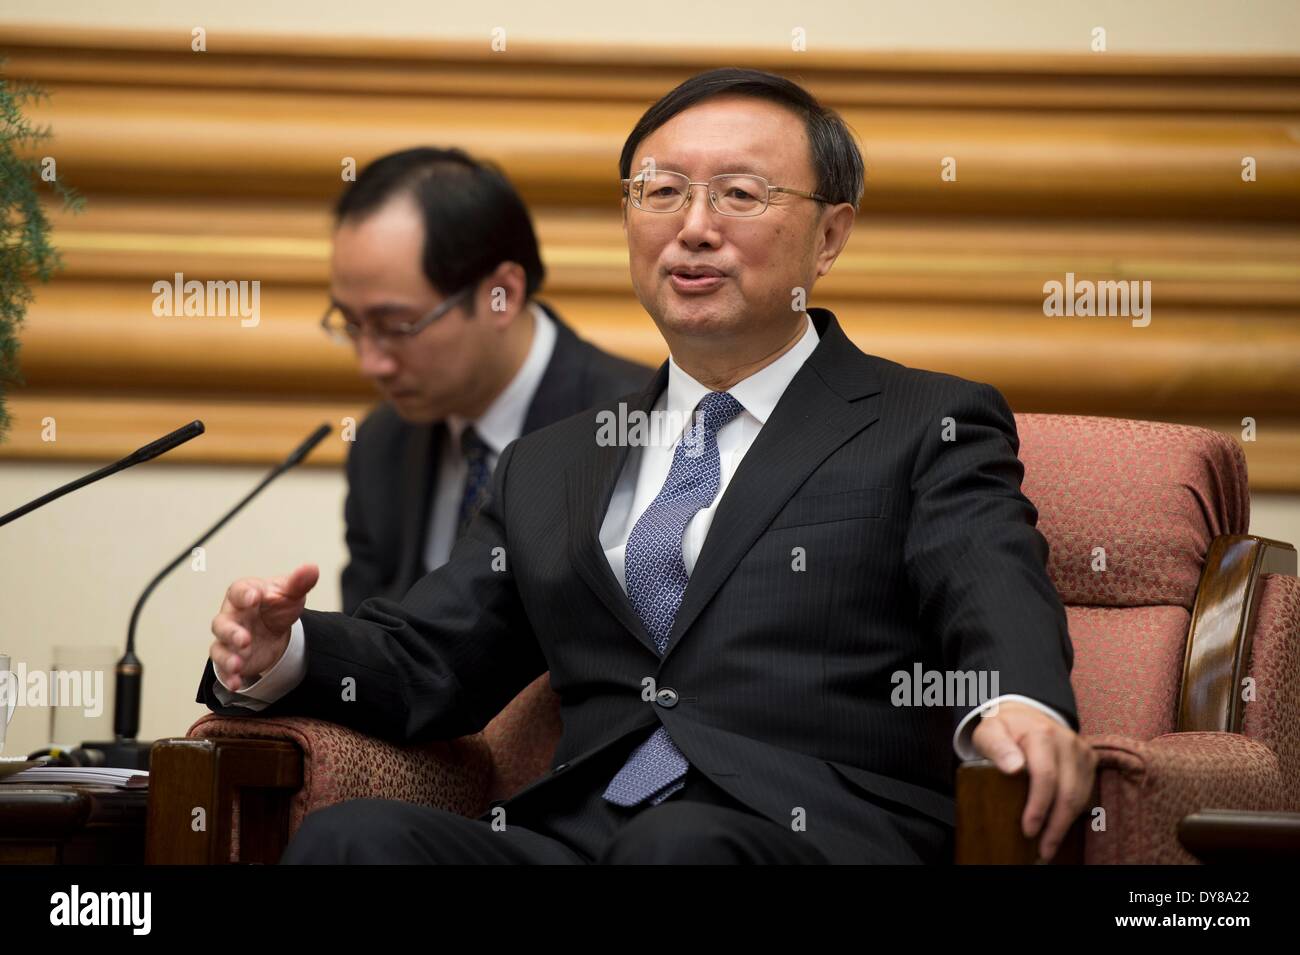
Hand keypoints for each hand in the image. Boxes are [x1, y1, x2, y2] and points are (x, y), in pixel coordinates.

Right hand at [209, 563, 318, 691]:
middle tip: (245, 640)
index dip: (245, 594)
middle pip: (222, 623)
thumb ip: (299, 582)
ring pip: (220, 647)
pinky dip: (229, 676)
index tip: (254, 597)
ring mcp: (229, 639)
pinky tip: (236, 683)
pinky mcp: (233, 658)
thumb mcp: (291, 593)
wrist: (277, 627)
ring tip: (238, 664)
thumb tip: (312, 568)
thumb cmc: (277, 604)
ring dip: (227, 657)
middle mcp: (232, 616)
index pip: (239, 591)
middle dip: (231, 632)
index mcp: (245, 594)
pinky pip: (224, 668)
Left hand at [970, 700, 1096, 860]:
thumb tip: (1013, 768)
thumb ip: (996, 746)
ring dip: (1066, 824)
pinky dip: (1075, 813)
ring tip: (1050, 845)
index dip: (1039, 807)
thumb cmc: (1003, 728)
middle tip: (1042, 849)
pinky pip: (1087, 793)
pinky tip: (1061, 826)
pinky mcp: (1089, 759)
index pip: (1045, 776)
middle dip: (1056, 825)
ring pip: (1081, 796)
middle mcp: (1067, 741)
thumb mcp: (989, 731)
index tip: (1028, 830)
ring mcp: (1081, 750)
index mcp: (1041, 734)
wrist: (1025, 715)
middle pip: (1068, 792)